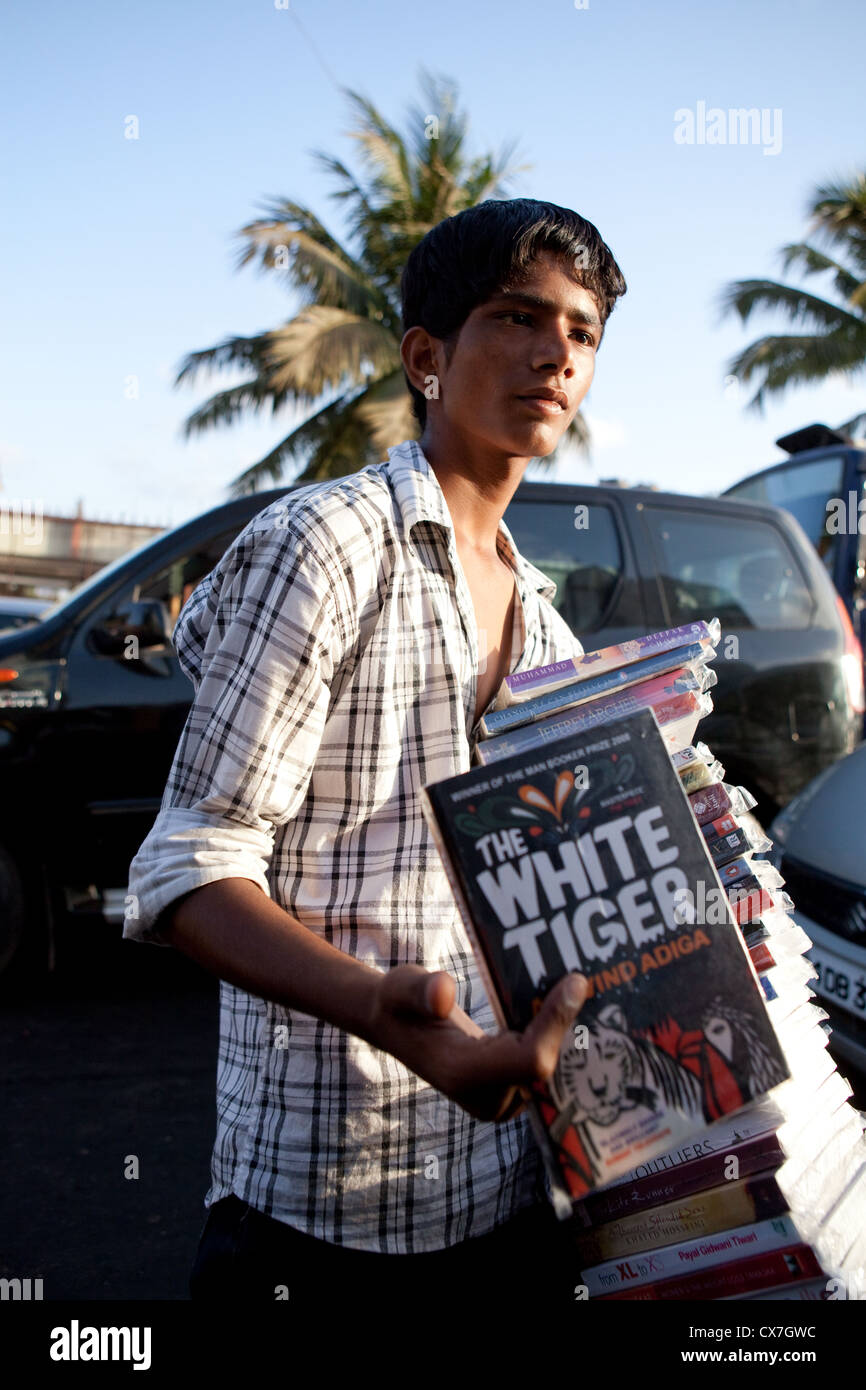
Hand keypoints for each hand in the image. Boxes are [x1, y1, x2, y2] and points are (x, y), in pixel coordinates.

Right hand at [363, 964, 588, 1121]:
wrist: (395, 1026)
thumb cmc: (398, 1003)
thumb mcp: (400, 988)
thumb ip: (420, 990)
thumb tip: (443, 991)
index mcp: (462, 1076)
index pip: (530, 1061)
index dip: (556, 1024)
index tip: (576, 982)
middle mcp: (487, 1098)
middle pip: (548, 1066)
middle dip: (572, 1024)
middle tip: (591, 978)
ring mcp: (501, 1099)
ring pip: (553, 1068)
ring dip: (570, 1029)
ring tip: (585, 987)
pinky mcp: (510, 1090)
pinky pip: (546, 1066)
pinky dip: (559, 1035)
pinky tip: (569, 1003)